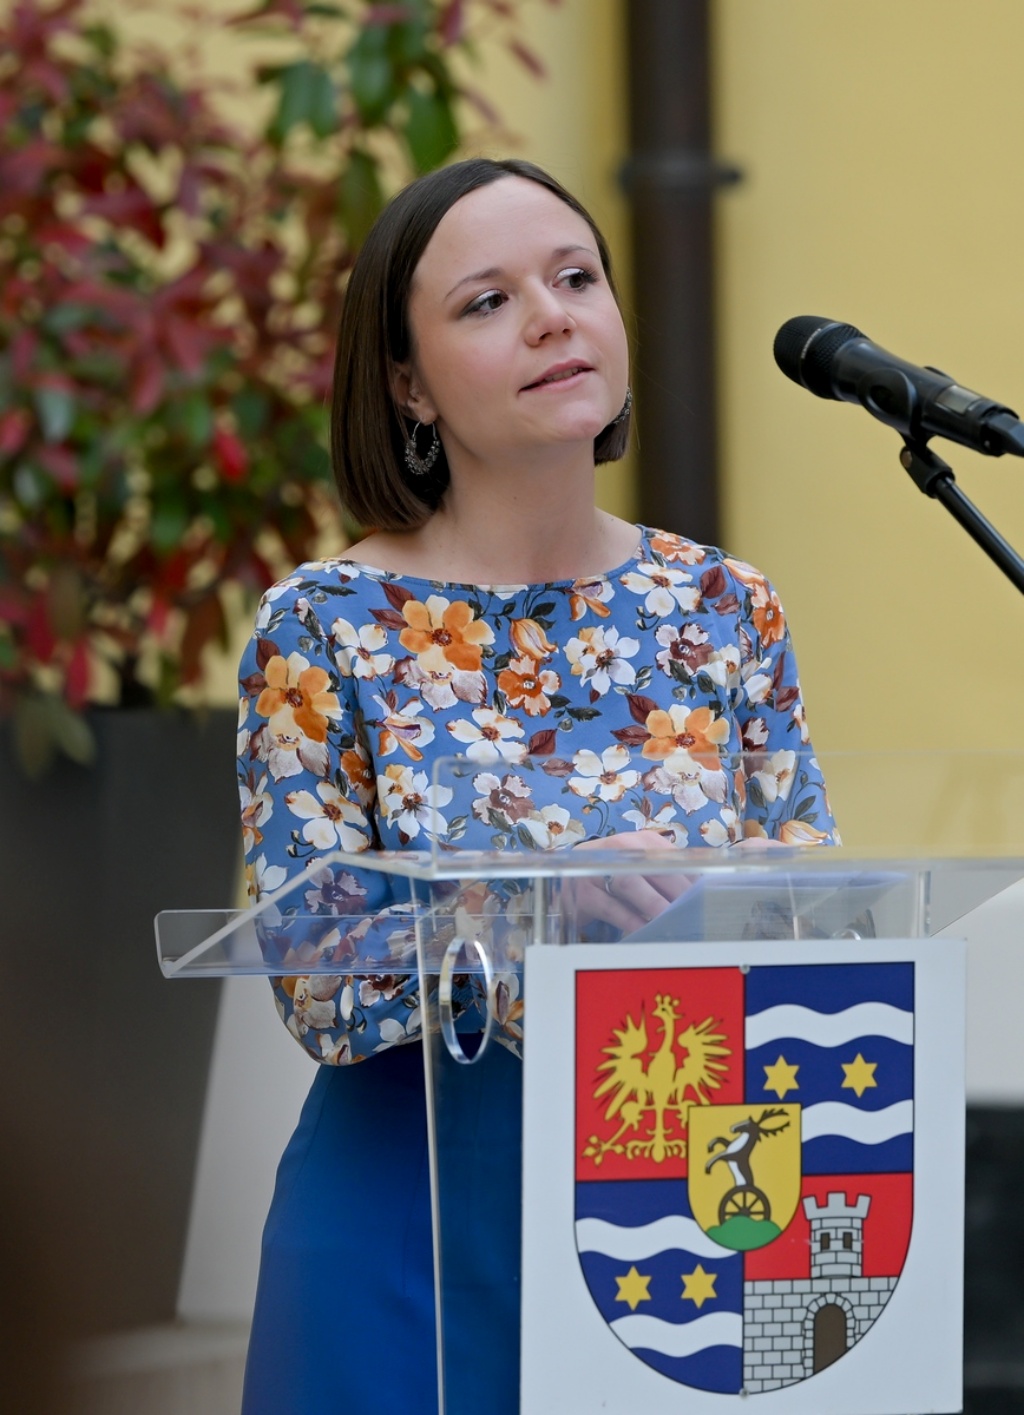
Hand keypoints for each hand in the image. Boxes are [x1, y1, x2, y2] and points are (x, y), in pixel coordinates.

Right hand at [570, 832, 693, 933]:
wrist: (571, 880)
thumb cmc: (617, 877)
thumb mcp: (643, 869)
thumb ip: (670, 875)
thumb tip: (704, 894)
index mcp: (642, 841)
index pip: (673, 858)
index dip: (692, 879)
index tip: (708, 899)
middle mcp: (619, 848)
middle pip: (654, 869)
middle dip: (677, 894)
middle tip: (694, 915)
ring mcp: (598, 868)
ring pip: (631, 884)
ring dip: (655, 905)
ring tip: (673, 922)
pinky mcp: (584, 892)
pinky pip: (612, 908)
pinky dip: (631, 921)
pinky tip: (646, 932)